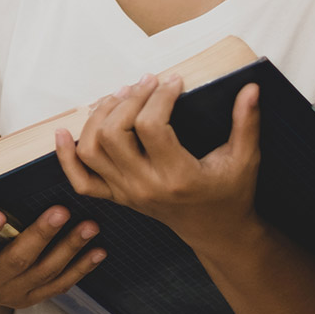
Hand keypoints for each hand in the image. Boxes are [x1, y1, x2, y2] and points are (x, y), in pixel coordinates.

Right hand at [0, 204, 105, 310]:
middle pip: (16, 261)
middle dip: (40, 236)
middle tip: (60, 210)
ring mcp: (11, 293)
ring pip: (44, 273)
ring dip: (69, 250)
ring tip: (89, 226)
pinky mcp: (30, 298)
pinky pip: (58, 285)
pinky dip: (80, 269)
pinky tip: (98, 251)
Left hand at [54, 73, 263, 248]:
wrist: (218, 233)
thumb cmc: (232, 194)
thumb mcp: (245, 159)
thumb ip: (247, 123)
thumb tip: (251, 87)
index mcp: (177, 176)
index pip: (151, 126)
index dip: (159, 96)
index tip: (173, 80)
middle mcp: (145, 187)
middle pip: (115, 134)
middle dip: (128, 99)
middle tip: (147, 82)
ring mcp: (127, 194)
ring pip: (93, 150)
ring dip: (99, 117)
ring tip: (121, 96)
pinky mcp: (118, 197)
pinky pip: (81, 181)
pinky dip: (66, 158)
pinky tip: (63, 132)